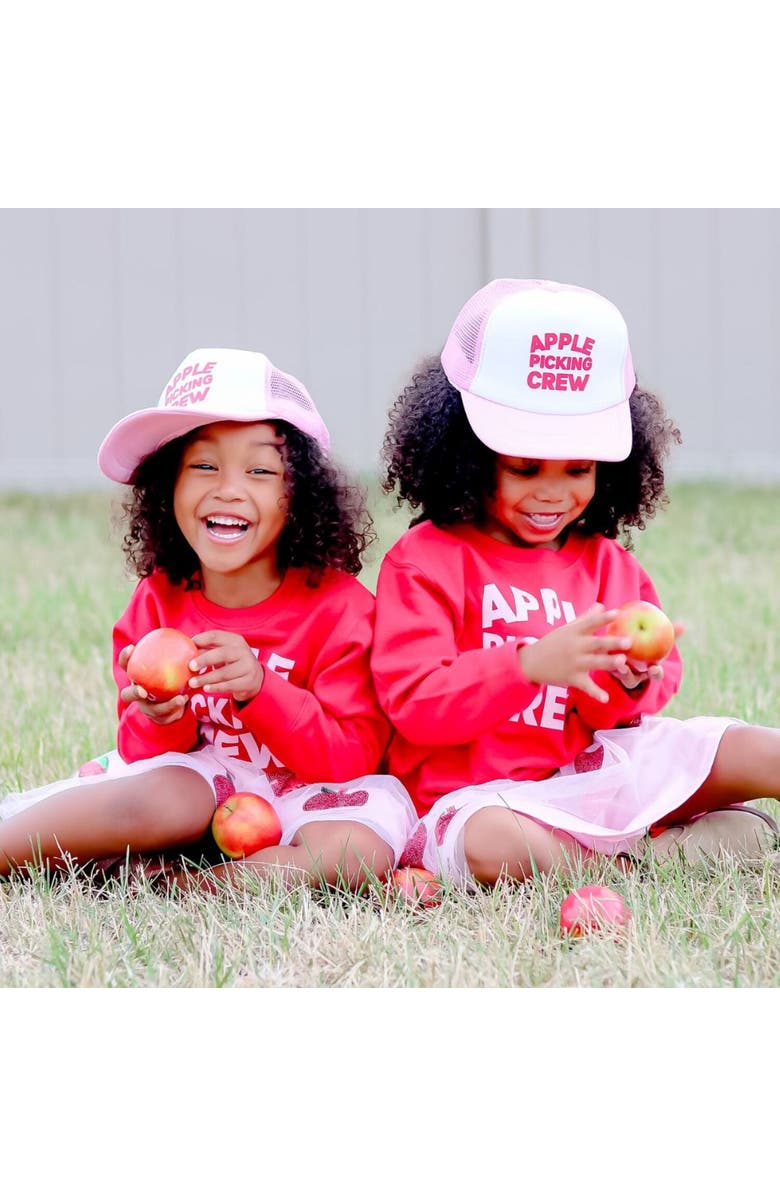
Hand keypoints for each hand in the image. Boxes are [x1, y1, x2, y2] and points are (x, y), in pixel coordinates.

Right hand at [117, 644, 188, 723]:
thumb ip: (174, 653)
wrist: (172, 699)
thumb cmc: (169, 674)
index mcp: (136, 677)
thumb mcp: (170, 664)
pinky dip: (176, 708)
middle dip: (134, 692)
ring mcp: (146, 707)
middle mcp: (136, 693)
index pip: (126, 665)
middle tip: (143, 690)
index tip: (132, 648)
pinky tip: (186, 700)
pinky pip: (166, 715)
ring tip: (179, 698)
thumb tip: (188, 638)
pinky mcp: (158, 717)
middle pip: (128, 695)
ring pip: (151, 709)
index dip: (125, 657)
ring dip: (165, 705)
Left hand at [187, 631, 263, 704]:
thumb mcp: (224, 652)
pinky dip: (216, 688)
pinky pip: (229, 685)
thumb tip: (184, 651)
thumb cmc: (233, 662)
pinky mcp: (248, 682)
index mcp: (235, 640)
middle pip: (222, 654)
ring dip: (207, 678)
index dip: (201, 639)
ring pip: (225, 673)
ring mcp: (248, 667)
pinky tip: (205, 689)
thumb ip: (206, 650)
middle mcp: (243, 652)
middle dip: (205, 660)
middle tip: (190, 666)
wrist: (255, 678)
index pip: (216, 635)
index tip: (189, 646)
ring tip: (192, 683)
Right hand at [518, 605, 632, 704]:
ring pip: (595, 662)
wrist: (530, 662)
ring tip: (622, 663)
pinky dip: (595, 693)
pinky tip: (606, 698)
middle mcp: (575, 646)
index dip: (603, 618)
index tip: (617, 613)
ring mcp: (574, 663)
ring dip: (608, 663)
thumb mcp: (567, 629)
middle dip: (612, 642)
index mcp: (574, 632)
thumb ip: (586, 618)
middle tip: (629, 641)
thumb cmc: (552, 643)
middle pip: (596, 643)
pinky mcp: (572, 678)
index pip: (590, 623)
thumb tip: (601, 605)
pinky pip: (586, 686)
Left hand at [610, 622, 683, 689]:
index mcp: (647, 672)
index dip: (655, 673)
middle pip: (632, 679)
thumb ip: (670, 635)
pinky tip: (602, 648)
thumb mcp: (659, 642)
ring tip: (610, 661)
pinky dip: (605, 657)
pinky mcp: (607, 668)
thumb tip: (683, 624)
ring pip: (615, 674)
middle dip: (629, 675)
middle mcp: (633, 676)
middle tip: (625, 667)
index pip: (654, 675)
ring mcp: (619, 675)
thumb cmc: (649, 647)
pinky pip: (605, 664)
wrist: (629, 652)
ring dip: (613, 669)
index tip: (654, 668)